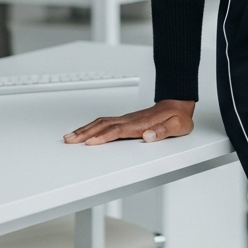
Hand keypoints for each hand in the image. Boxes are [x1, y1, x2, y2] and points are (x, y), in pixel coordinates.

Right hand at [63, 100, 194, 144]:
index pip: (118, 131)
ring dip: (84, 129)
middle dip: (85, 133)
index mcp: (141, 124)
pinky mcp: (126, 120)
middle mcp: (131, 120)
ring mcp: (127, 119)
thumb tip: (148, 136)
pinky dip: (91, 126)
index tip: (89, 143)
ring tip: (70, 136)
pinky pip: (105, 122)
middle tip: (69, 140)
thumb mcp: (177, 126)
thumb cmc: (178, 117)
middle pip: (103, 125)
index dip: (103, 137)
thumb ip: (163, 131)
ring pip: (101, 122)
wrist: (179, 104)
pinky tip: (85, 131)